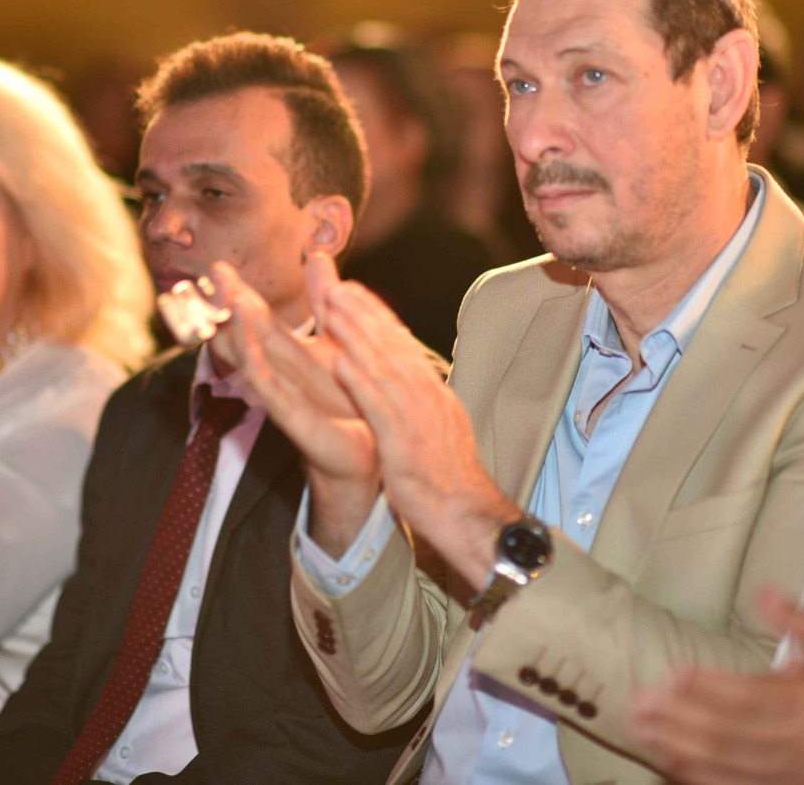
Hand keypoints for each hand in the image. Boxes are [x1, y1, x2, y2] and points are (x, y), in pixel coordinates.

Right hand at [208, 260, 380, 553]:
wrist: (371, 457)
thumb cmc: (350, 402)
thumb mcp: (338, 342)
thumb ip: (325, 301)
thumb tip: (317, 254)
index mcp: (290, 355)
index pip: (257, 320)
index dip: (239, 295)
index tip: (219, 267)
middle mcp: (281, 376)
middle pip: (246, 338)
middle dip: (226, 309)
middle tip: (207, 280)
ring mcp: (286, 400)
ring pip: (254, 365)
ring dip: (240, 337)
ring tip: (230, 305)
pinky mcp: (301, 425)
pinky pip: (276, 400)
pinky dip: (261, 377)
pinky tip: (249, 360)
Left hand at [313, 255, 517, 587]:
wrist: (471, 518)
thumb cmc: (450, 483)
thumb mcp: (440, 432)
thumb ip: (422, 405)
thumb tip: (409, 384)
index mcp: (435, 395)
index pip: (404, 347)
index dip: (377, 317)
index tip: (354, 292)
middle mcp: (429, 399)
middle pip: (393, 347)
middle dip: (363, 313)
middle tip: (336, 285)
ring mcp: (418, 420)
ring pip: (385, 368)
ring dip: (357, 334)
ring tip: (332, 307)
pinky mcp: (405, 446)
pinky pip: (380, 409)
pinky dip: (361, 382)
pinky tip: (340, 362)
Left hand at [628, 589, 803, 784]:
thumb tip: (765, 593)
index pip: (749, 695)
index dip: (708, 686)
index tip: (671, 674)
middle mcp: (795, 742)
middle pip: (728, 731)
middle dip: (679, 718)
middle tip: (638, 704)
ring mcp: (788, 772)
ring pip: (726, 762)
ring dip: (680, 747)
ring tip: (640, 730)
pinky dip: (701, 777)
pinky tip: (670, 764)